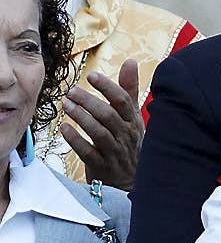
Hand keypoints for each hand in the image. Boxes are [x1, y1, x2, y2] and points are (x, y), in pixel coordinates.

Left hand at [61, 59, 142, 190]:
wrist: (131, 180)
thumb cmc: (129, 142)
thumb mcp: (133, 116)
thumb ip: (129, 89)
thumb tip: (130, 62)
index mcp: (133, 121)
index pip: (123, 101)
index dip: (108, 87)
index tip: (92, 75)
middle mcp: (126, 135)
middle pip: (109, 115)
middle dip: (89, 102)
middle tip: (71, 91)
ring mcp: (115, 151)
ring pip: (99, 132)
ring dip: (82, 118)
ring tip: (66, 105)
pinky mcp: (103, 165)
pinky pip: (89, 152)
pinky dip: (76, 140)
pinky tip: (64, 129)